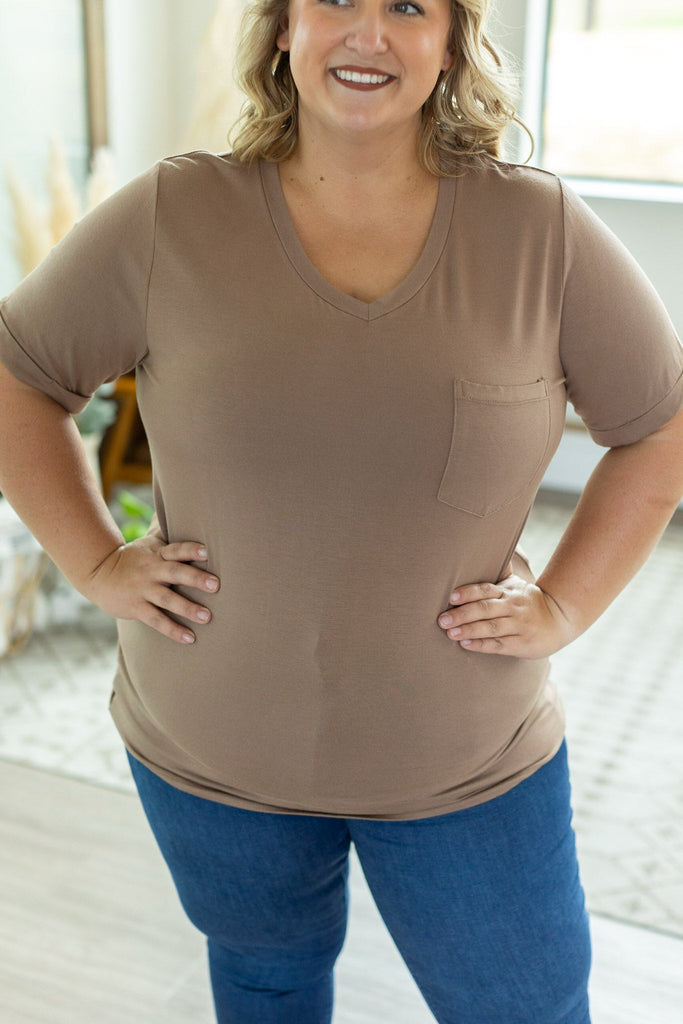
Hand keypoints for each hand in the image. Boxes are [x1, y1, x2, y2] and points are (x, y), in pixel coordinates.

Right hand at [84, 534, 219, 644]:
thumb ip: (164, 532)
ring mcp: (144, 590)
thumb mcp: (147, 544)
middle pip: (175, 573)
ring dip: (188, 608)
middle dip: (195, 579)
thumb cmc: (131, 559)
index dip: (191, 550)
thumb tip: (174, 506)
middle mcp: (152, 572)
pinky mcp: (137, 608)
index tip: (206, 552)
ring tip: (207, 617)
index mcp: (158, 555)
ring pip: (168, 600)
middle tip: (216, 585)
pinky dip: (173, 630)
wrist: (98, 574)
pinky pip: (157, 621)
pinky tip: (190, 638)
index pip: (176, 550)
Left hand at [437, 568, 574, 658]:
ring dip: (468, 630)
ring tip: (450, 633)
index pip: (485, 590)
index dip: (468, 593)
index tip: (451, 597)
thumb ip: (499, 572)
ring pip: (490, 627)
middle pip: (485, 609)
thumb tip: (484, 547)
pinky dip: (481, 645)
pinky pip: (498, 644)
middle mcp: (513, 607)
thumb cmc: (529, 602)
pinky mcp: (520, 644)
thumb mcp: (516, 584)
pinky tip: (466, 644)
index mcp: (508, 591)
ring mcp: (518, 626)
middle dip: (462, 614)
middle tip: (442, 619)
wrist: (560, 620)